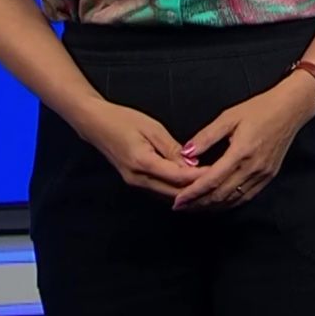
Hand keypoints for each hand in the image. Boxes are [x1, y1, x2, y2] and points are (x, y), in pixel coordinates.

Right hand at [70, 101, 206, 198]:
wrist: (95, 124)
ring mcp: (134, 183)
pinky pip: (159, 191)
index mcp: (142, 163)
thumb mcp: (153, 128)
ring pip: (167, 195)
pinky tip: (190, 185)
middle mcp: (137, 179)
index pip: (177, 176)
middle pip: (173, 192)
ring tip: (209, 186)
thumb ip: (172, 149)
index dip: (199, 177)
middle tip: (219, 182)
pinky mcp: (135, 182)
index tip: (219, 172)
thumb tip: (192, 164)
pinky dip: (176, 190)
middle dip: (197, 189)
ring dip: (187, 193)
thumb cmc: (123, 120)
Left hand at [171, 78, 314, 210]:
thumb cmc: (260, 109)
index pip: (212, 180)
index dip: (193, 193)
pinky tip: (218, 203)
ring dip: (212, 207)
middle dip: (198, 204)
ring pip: (234, 199)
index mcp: (242, 151)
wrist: (290, 108)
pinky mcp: (269, 176)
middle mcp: (253, 167)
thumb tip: (186, 153)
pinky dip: (230, 203)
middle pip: (221, 195)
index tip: (177, 200)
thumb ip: (206, 136)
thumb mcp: (229, 116)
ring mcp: (263, 174)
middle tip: (180, 207)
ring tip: (194, 208)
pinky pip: (247, 196)